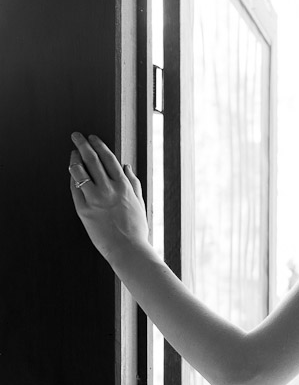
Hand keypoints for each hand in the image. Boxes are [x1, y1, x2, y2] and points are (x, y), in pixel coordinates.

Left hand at [68, 132, 149, 262]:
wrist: (127, 249)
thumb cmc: (136, 228)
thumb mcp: (140, 202)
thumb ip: (133, 182)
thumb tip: (126, 166)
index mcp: (124, 185)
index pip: (108, 158)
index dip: (99, 145)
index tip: (93, 138)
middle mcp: (108, 189)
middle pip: (92, 159)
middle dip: (83, 145)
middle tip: (76, 136)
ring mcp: (94, 199)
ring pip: (80, 172)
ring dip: (74, 160)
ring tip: (73, 154)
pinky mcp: (83, 210)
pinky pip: (75, 189)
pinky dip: (73, 179)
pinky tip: (72, 173)